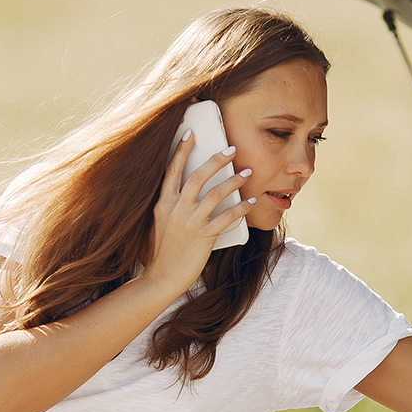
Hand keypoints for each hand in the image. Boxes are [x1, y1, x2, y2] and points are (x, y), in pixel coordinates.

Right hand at [143, 131, 252, 294]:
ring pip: (215, 193)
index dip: (182, 150)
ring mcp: (189, 222)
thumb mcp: (160, 224)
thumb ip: (172, 207)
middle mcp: (176, 209)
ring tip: (247, 172)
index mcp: (163, 203)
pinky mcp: (203, 237)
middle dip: (217, 159)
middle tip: (232, 149)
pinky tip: (251, 202)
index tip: (191, 133)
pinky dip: (241, 209)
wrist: (161, 278)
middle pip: (198, 175)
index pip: (172, 170)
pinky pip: (226, 218)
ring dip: (234, 180)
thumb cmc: (161, 253)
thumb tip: (189, 194)